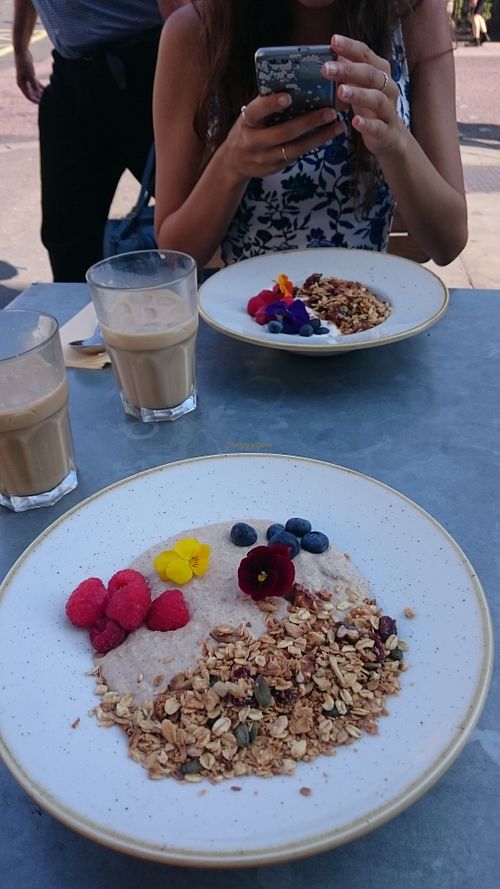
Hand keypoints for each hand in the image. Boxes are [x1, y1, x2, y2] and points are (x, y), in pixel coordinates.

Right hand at [15, 50, 43, 103]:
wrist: (22, 52)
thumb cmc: (25, 63)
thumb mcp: (30, 74)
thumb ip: (34, 84)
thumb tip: (37, 92)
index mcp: (21, 84)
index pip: (28, 96)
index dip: (35, 100)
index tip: (41, 104)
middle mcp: (23, 83)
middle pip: (32, 93)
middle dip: (38, 97)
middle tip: (47, 101)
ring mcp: (27, 80)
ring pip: (34, 89)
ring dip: (40, 93)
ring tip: (48, 96)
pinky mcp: (30, 76)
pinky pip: (36, 84)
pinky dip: (41, 87)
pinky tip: (47, 89)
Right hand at [220, 91, 342, 180]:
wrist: (234, 162)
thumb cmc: (248, 129)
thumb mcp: (250, 116)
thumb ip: (266, 103)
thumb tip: (294, 81)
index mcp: (247, 123)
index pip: (256, 111)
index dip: (271, 104)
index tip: (288, 96)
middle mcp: (254, 142)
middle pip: (283, 133)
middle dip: (308, 122)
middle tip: (329, 112)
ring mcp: (265, 158)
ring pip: (295, 149)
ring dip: (319, 137)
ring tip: (337, 126)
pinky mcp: (276, 167)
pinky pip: (297, 155)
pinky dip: (314, 144)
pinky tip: (329, 135)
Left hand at [322, 34, 403, 158]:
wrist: (390, 138)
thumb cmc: (370, 109)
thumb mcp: (359, 87)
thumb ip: (349, 70)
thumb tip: (333, 50)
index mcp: (381, 73)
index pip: (366, 55)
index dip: (350, 47)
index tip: (333, 40)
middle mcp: (388, 88)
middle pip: (370, 75)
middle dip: (348, 70)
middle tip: (326, 68)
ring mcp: (388, 110)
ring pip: (376, 99)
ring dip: (358, 94)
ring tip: (340, 91)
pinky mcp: (386, 131)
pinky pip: (378, 126)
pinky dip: (367, 123)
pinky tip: (355, 121)